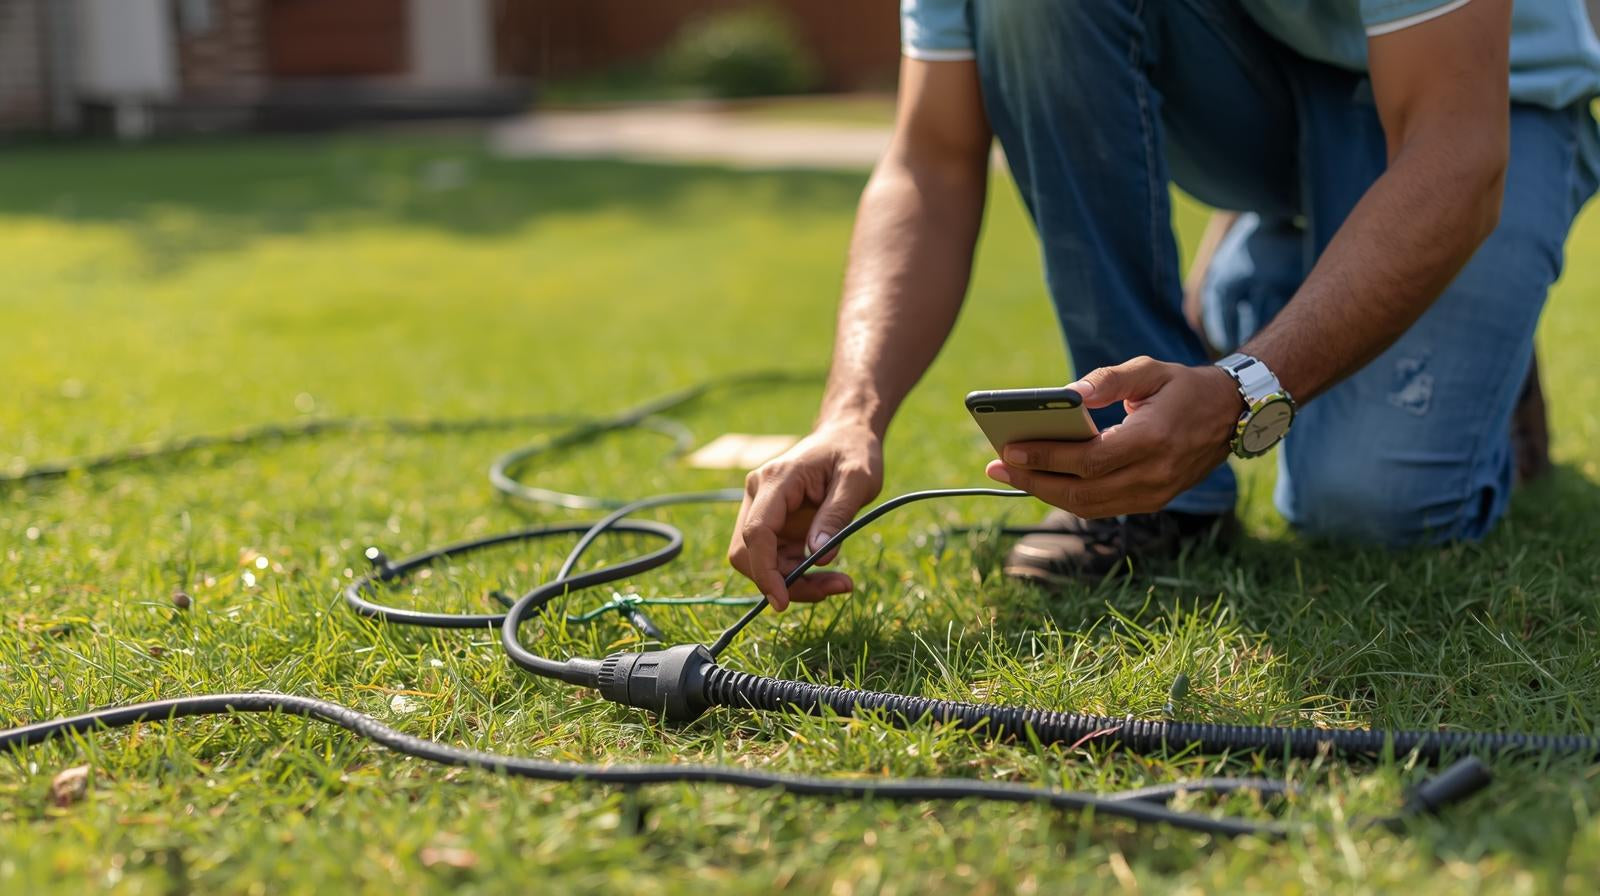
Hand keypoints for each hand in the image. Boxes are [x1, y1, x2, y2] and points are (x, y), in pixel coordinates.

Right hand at [728, 421, 883, 610]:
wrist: (845, 437)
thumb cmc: (853, 453)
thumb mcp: (857, 481)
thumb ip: (836, 516)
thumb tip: (818, 557)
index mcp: (776, 479)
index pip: (756, 532)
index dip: (765, 571)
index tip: (783, 601)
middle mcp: (758, 494)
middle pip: (748, 553)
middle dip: (781, 581)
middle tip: (829, 590)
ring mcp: (761, 508)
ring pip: (759, 561)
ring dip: (792, 581)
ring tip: (838, 583)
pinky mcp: (771, 522)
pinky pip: (774, 558)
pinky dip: (797, 573)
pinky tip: (829, 572)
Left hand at [986, 357, 1240, 517]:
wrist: (1232, 416)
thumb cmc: (1184, 388)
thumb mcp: (1150, 370)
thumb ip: (1108, 379)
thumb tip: (1066, 395)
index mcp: (1153, 440)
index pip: (1088, 459)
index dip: (1045, 457)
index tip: (1008, 449)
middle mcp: (1154, 475)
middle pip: (1081, 491)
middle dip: (1033, 480)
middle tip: (996, 467)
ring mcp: (1154, 494)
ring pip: (1088, 506)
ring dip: (1045, 492)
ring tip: (1011, 474)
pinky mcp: (1152, 502)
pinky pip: (1101, 507)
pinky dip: (1068, 497)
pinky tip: (1042, 480)